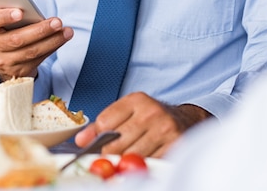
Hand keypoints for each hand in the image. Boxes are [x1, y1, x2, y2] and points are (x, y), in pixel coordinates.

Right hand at [0, 8, 73, 80]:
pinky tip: (63, 38)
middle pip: (17, 39)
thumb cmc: (11, 27)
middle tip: (57, 22)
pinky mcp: (19, 70)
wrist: (8, 56)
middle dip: (40, 30)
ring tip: (67, 31)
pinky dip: (52, 47)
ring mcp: (5, 61)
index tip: (20, 12)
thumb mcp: (8, 20)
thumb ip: (16, 14)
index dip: (4, 17)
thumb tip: (35, 13)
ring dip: (52, 40)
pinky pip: (38, 59)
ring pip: (31, 51)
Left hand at [74, 92, 212, 157]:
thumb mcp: (128, 112)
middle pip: (115, 142)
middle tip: (110, 158)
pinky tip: (143, 161)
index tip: (98, 144)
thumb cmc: (152, 117)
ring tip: (127, 160)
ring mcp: (165, 128)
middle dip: (109, 153)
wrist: (186, 120)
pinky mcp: (175, 145)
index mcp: (136, 99)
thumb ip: (103, 124)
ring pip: (131, 155)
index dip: (98, 137)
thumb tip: (80, 140)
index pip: (104, 122)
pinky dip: (143, 165)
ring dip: (126, 161)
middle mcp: (151, 112)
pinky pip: (149, 163)